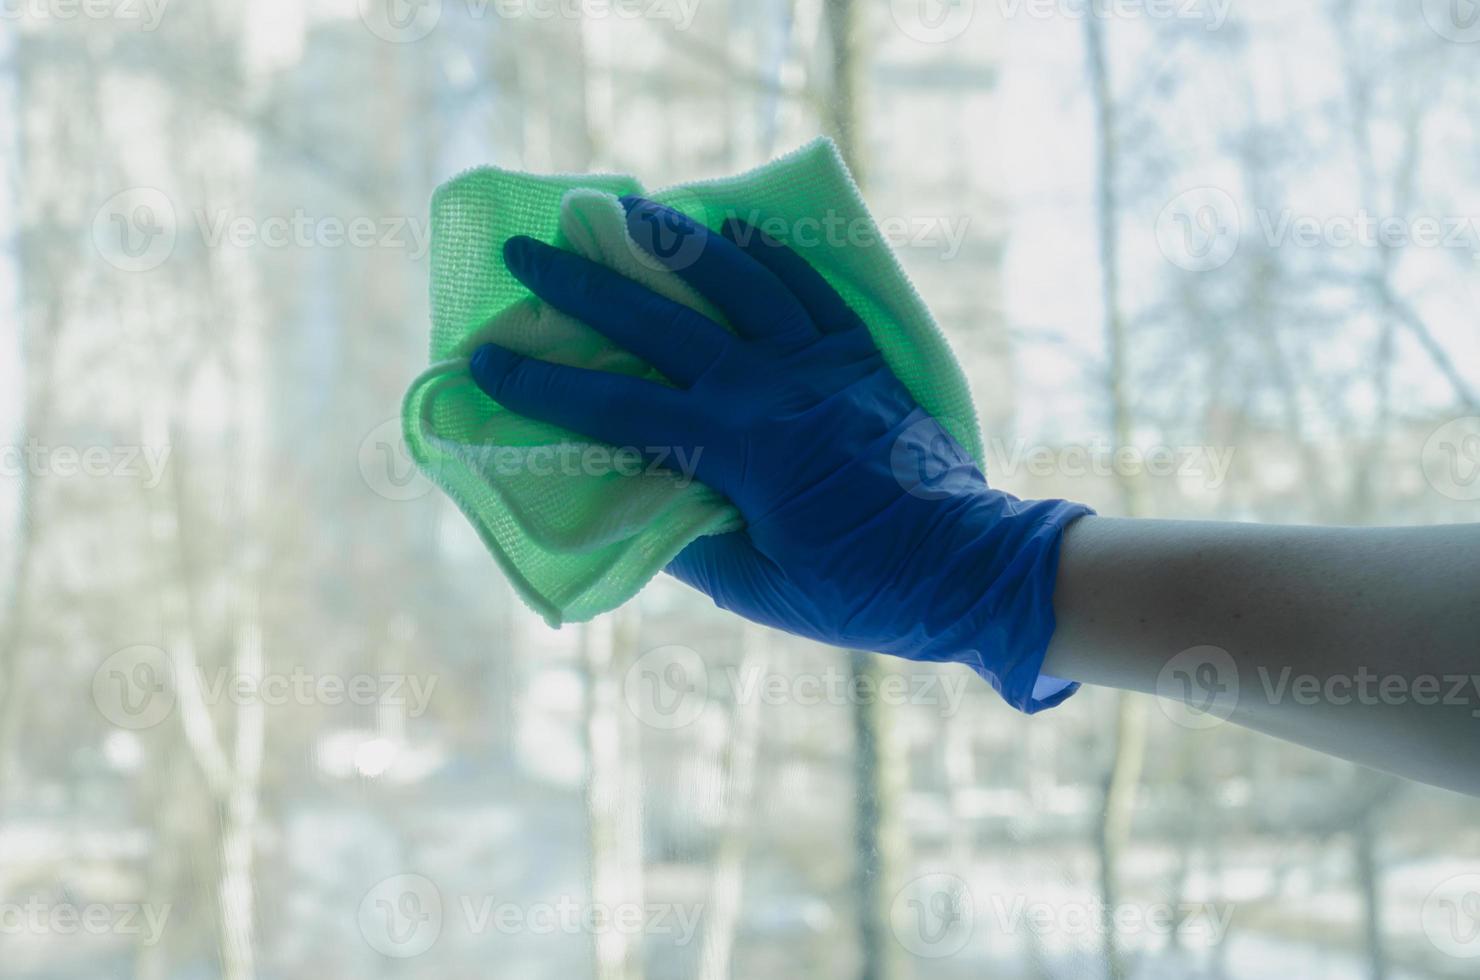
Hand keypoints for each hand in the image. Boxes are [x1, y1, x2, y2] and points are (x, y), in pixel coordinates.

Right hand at [470, 196, 1090, 710]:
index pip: (616, 410)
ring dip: (674, 243)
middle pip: (658, 323)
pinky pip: (809, 290)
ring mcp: (817, 362)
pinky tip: (739, 232)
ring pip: (735, 281)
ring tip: (628, 211)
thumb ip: (692, 542)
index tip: (488, 358)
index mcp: (734, 448)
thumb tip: (643, 508)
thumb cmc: (860, 589)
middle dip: (582, 285)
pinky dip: (771, 257)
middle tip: (528, 249)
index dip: (545, 385)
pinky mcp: (858, 357)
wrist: (967, 566)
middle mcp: (768, 387)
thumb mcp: (759, 587)